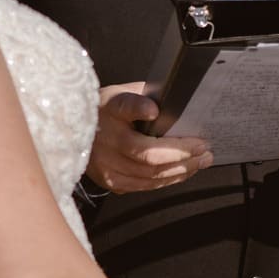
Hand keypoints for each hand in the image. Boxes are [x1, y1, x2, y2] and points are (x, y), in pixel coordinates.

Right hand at [84, 82, 213, 193]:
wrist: (74, 130)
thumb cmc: (109, 109)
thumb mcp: (123, 92)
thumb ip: (146, 97)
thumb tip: (177, 101)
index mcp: (110, 109)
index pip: (124, 106)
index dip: (140, 108)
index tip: (154, 110)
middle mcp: (106, 139)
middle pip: (148, 154)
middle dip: (182, 153)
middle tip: (204, 149)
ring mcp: (106, 164)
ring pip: (149, 175)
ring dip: (181, 169)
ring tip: (201, 161)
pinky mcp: (109, 180)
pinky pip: (144, 185)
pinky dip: (168, 180)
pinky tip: (183, 171)